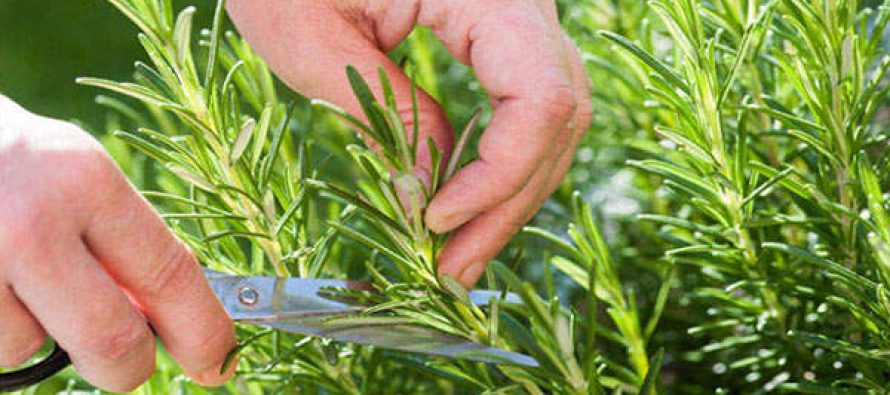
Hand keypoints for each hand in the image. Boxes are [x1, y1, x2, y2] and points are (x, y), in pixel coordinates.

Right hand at [0, 96, 235, 391]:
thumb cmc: (7, 161)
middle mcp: (30, 222)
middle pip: (112, 340)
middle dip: (128, 368)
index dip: (203, 330)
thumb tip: (165, 319)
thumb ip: (119, 242)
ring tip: (8, 273)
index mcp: (84, 179)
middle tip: (127, 366)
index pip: (169, 273)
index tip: (220, 363)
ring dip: (31, 330)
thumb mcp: (72, 176)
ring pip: (29, 349)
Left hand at [228, 0, 591, 286]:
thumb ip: (383, 115)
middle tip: (453, 269)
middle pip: (558, 115)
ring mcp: (516, 16)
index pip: (539, 94)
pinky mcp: (498, 34)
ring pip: (551, 119)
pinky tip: (463, 206)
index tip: (437, 221)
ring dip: (508, 194)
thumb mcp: (311, 39)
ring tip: (457, 254)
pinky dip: (499, 163)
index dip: (500, 172)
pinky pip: (524, 106)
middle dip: (507, 203)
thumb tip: (427, 199)